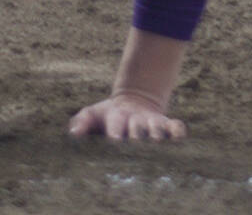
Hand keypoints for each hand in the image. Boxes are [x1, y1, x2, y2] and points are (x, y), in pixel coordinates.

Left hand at [68, 92, 186, 140]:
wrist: (134, 100)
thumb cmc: (108, 115)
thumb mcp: (92, 115)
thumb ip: (81, 122)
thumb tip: (73, 134)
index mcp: (117, 116)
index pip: (116, 125)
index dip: (115, 133)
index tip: (114, 143)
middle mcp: (136, 119)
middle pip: (138, 128)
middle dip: (138, 138)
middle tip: (137, 150)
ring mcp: (152, 121)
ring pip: (157, 127)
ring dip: (157, 135)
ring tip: (157, 145)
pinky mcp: (168, 124)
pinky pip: (177, 127)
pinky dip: (178, 132)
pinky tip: (178, 140)